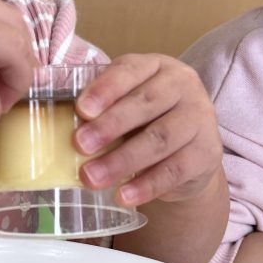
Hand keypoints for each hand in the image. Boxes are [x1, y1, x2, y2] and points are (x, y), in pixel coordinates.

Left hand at [72, 54, 223, 205]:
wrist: (189, 150)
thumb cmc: (145, 120)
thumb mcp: (125, 104)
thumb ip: (99, 107)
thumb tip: (55, 122)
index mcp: (157, 66)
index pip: (130, 71)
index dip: (105, 89)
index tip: (80, 109)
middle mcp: (184, 86)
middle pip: (146, 104)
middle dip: (110, 125)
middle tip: (79, 145)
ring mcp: (200, 118)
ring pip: (160, 140)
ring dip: (122, 161)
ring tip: (91, 178)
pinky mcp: (207, 153)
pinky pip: (175, 171)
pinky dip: (146, 186)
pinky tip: (123, 196)